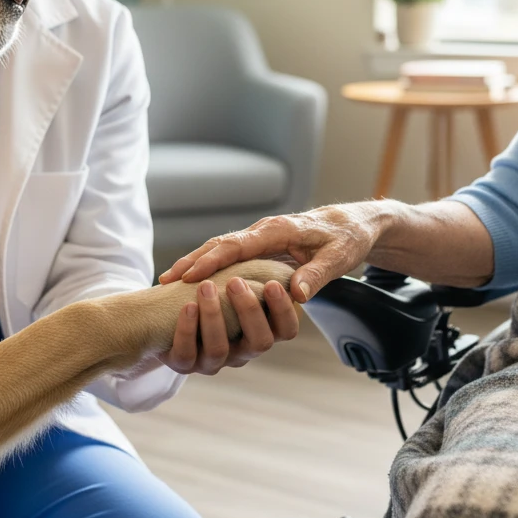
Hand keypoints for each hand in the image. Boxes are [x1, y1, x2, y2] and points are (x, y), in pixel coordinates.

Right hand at [158, 203, 382, 302]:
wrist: (352, 223)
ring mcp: (259, 236)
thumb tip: (296, 294)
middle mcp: (264, 230)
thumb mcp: (339, 258)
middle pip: (219, 244)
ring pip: (220, 247)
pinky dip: (208, 263)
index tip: (188, 275)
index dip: (211, 260)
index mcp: (279, 229)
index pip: (237, 245)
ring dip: (194, 262)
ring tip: (168, 280)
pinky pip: (228, 253)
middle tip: (165, 280)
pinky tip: (193, 278)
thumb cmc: (346, 239)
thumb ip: (317, 274)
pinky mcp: (260, 244)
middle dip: (191, 261)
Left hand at [158, 277, 298, 374]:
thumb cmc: (219, 288)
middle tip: (236, 282)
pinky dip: (186, 330)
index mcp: (263, 331)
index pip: (287, 330)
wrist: (170, 312)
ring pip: (219, 349)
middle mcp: (243, 351)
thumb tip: (297, 287)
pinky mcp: (184, 363)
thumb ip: (266, 273)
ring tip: (206, 286)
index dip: (283, 310)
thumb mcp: (244, 278)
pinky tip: (186, 305)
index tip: (272, 284)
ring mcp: (213, 360)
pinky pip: (186, 354)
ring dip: (213, 316)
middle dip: (249, 309)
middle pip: (259, 342)